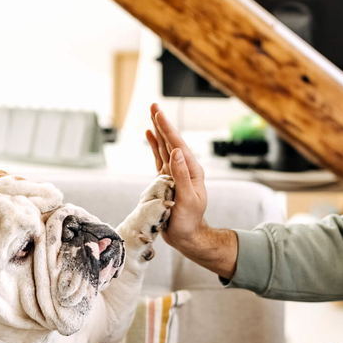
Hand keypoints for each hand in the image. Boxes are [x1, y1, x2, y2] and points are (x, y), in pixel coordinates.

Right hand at [145, 103, 208, 253]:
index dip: (168, 129)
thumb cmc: (188, 221)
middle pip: (172, 142)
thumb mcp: (187, 199)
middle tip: (154, 106)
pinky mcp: (167, 180)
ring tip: (152, 115)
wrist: (186, 236)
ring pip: (165, 148)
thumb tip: (177, 151)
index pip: (178, 146)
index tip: (159, 114)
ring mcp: (175, 174)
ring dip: (159, 131)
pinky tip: (150, 136)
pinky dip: (154, 146)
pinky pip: (159, 159)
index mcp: (192, 172)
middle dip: (163, 124)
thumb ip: (182, 175)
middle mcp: (185, 169)